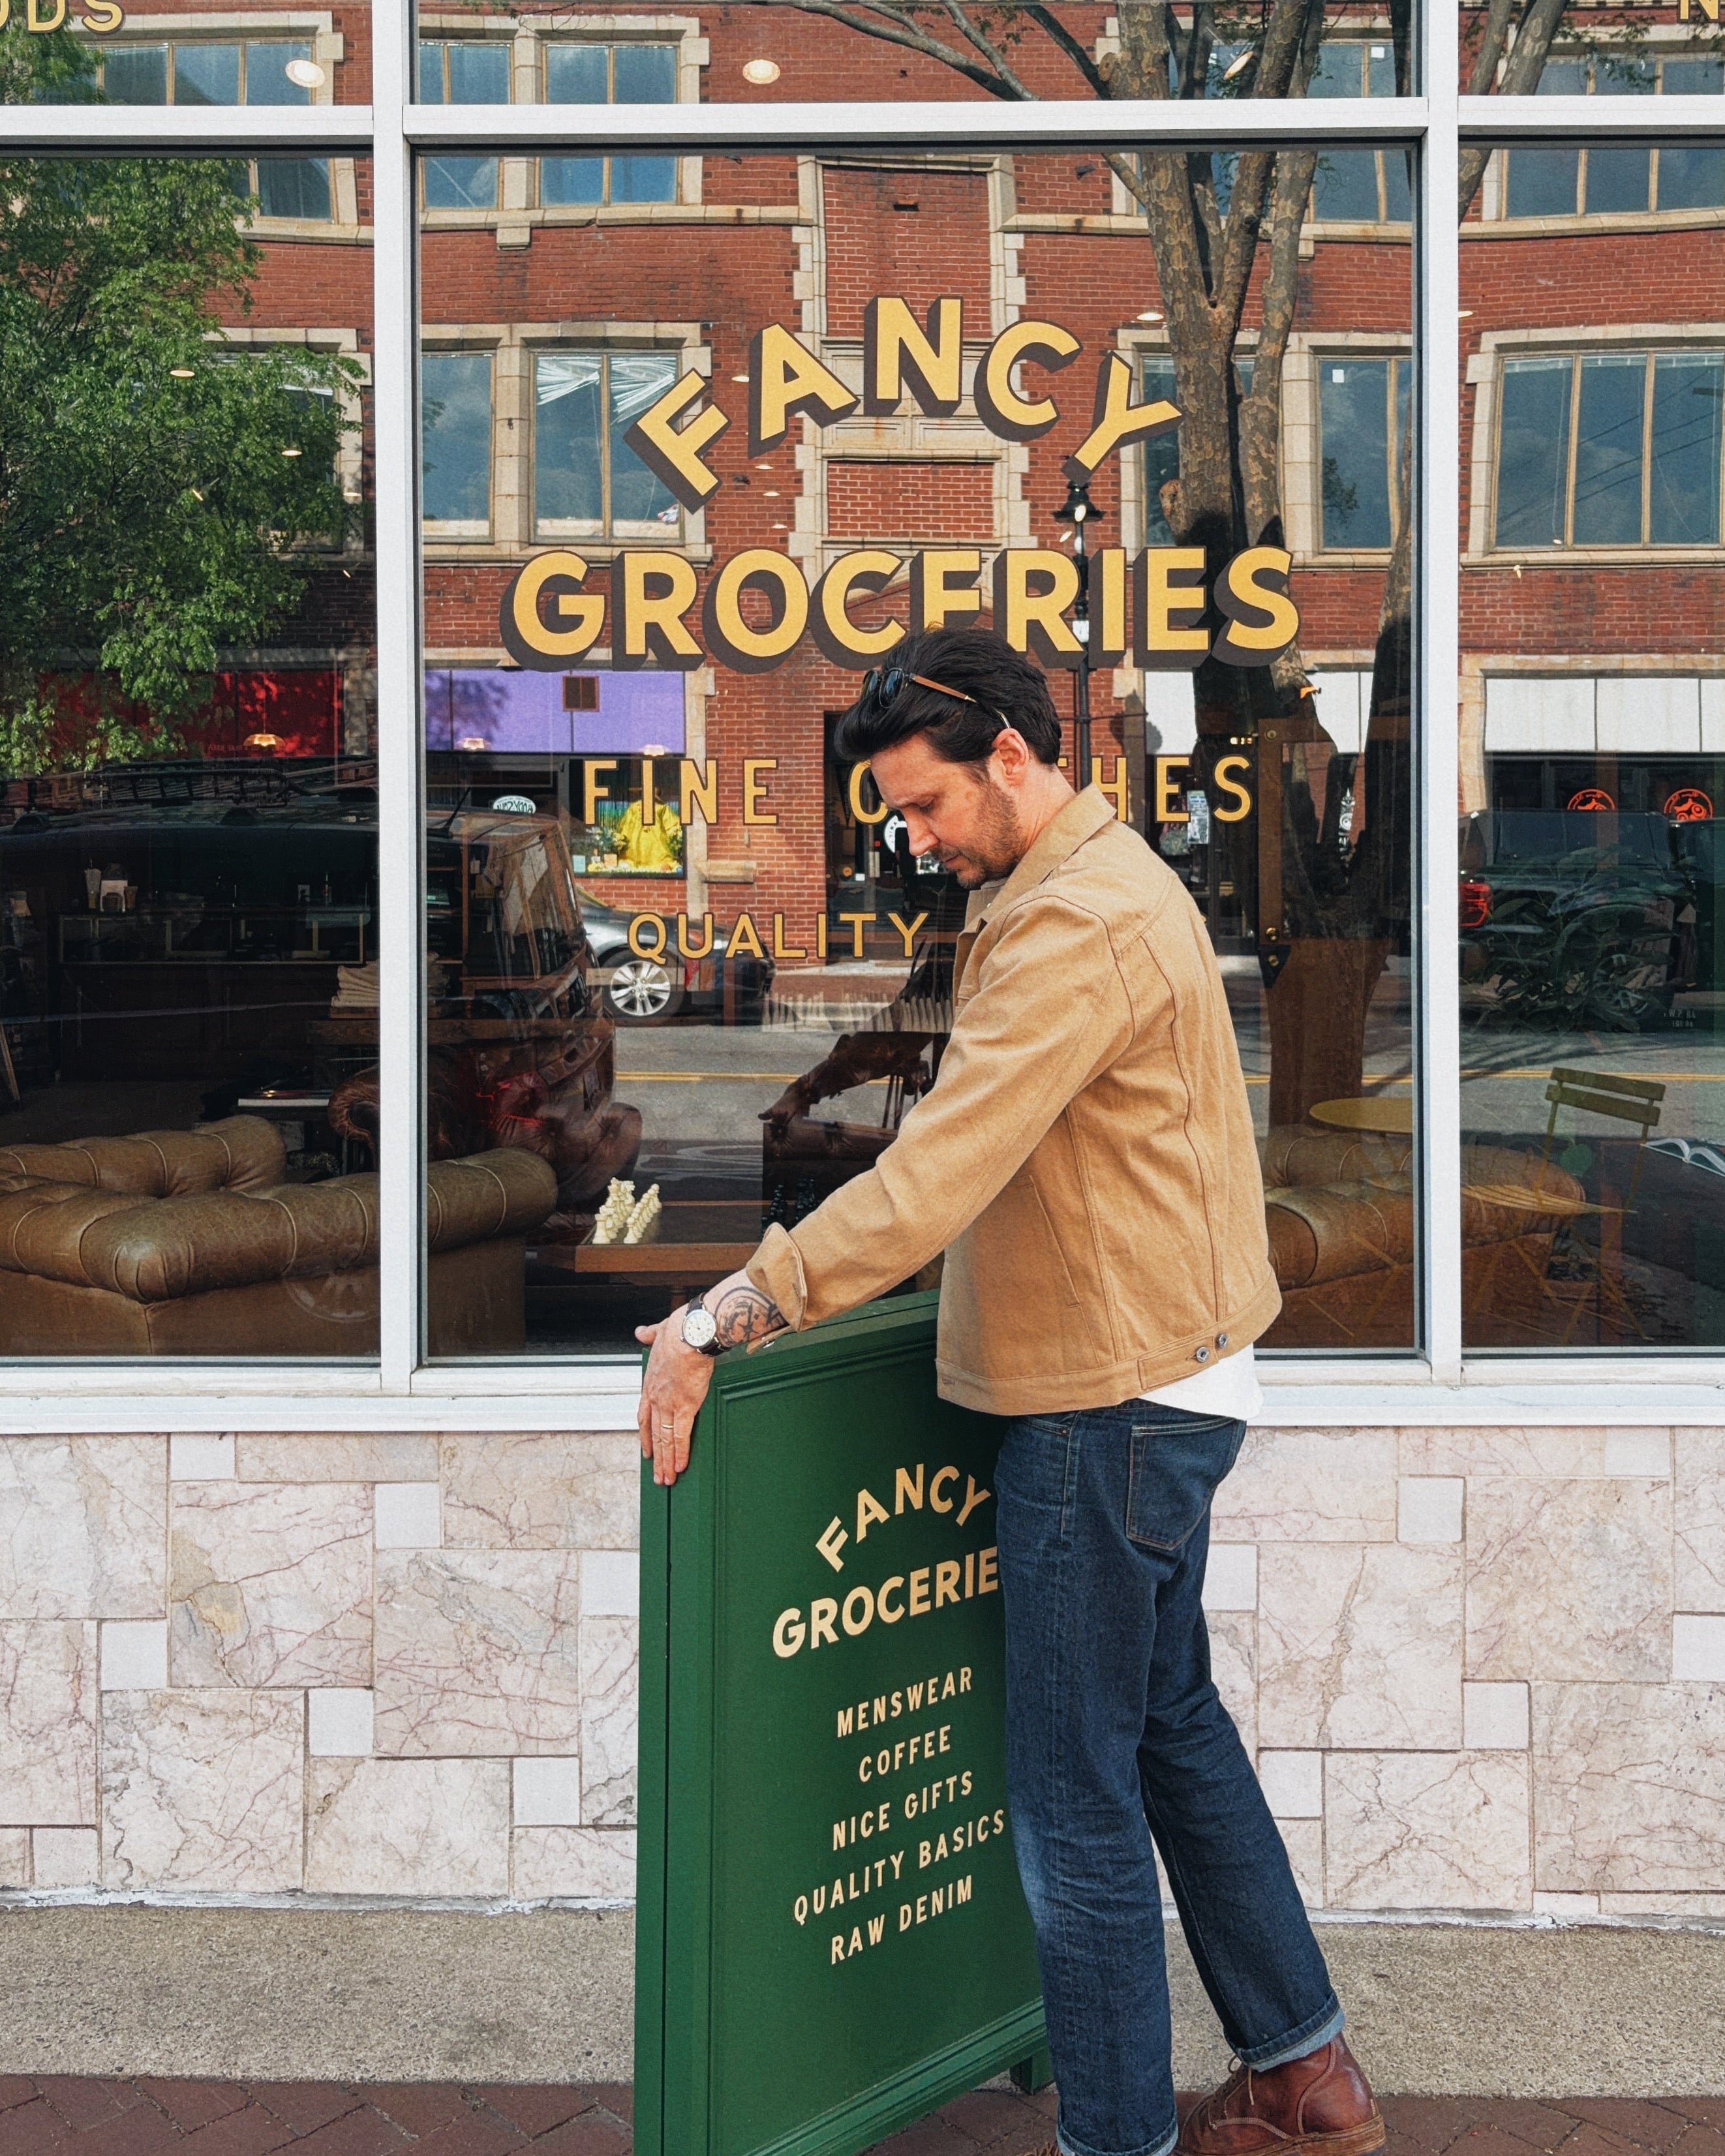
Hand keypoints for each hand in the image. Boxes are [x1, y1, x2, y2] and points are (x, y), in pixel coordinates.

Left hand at [635, 1272, 788, 1486]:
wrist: (691, 1332)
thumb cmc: (680, 1329)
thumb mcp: (659, 1331)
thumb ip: (649, 1335)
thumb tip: (642, 1332)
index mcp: (651, 1382)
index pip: (643, 1415)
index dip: (645, 1433)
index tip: (646, 1447)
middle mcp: (657, 1397)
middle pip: (653, 1433)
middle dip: (656, 1456)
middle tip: (657, 1475)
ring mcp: (669, 1404)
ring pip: (665, 1440)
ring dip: (666, 1462)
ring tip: (667, 1479)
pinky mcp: (686, 1407)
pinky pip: (680, 1436)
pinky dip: (679, 1453)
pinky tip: (680, 1467)